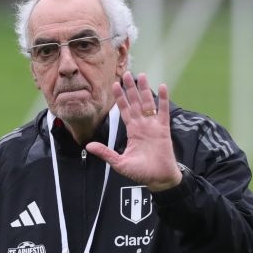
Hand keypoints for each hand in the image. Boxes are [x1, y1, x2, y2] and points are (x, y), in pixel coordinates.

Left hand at [85, 72, 181, 192]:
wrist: (159, 179)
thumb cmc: (141, 173)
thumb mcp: (120, 163)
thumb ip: (106, 153)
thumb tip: (88, 146)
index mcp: (133, 131)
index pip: (124, 110)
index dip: (119, 98)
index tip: (114, 84)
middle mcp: (143, 125)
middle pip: (135, 102)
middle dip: (130, 88)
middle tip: (126, 73)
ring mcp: (153, 125)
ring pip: (148, 103)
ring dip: (144, 90)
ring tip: (141, 75)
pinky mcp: (164, 129)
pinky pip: (163, 111)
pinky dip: (163, 99)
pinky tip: (162, 86)